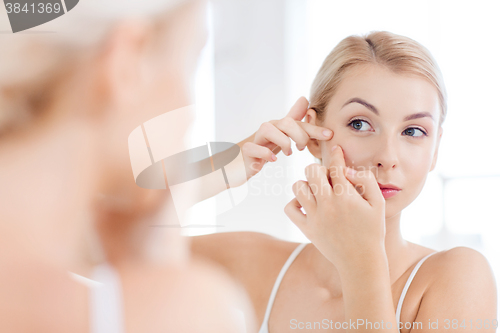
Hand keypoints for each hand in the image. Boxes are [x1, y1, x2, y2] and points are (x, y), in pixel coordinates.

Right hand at [240, 96, 332, 179]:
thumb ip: (293, 120)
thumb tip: (305, 99)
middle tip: (302, 148)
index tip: (329, 134)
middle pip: (286, 122)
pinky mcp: (246, 152)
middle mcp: (267, 129)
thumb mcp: (280, 135)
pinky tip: (273, 160)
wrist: (237, 164)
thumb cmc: (261, 149)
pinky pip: (253, 147)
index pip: (298, 123)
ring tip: (289, 153)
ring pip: (268, 129)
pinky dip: (265, 153)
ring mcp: (255, 139)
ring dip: (283, 141)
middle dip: (300, 135)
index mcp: (278, 127)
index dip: (314, 128)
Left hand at [284, 145, 385, 269]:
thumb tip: (347, 170)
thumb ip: (366, 181)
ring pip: (298, 187)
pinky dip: (295, 203)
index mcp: (346, 196)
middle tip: (327, 178)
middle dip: (319, 169)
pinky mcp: (307, 228)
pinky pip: (290, 208)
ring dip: (306, 184)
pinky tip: (307, 205)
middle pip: (311, 170)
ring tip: (317, 191)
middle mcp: (327, 204)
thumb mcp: (378, 204)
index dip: (336, 155)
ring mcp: (315, 216)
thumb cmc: (372, 231)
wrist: (361, 261)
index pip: (335, 166)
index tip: (336, 150)